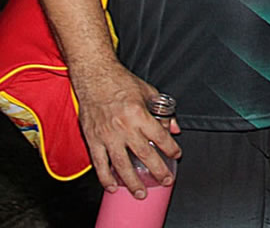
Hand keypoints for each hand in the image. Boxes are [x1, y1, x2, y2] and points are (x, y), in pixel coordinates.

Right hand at [71, 60, 180, 196]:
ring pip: (121, 165)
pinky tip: (113, 186)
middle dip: (157, 170)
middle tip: (166, 180)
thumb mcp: (149, 92)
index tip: (177, 155)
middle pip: (144, 155)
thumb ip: (163, 111)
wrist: (95, 77)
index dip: (171, 148)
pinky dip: (105, 177)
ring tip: (141, 192)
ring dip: (132, 181)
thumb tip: (175, 128)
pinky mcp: (93, 139)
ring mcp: (107, 135)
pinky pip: (99, 163)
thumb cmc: (122, 83)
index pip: (160, 137)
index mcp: (139, 114)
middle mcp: (124, 127)